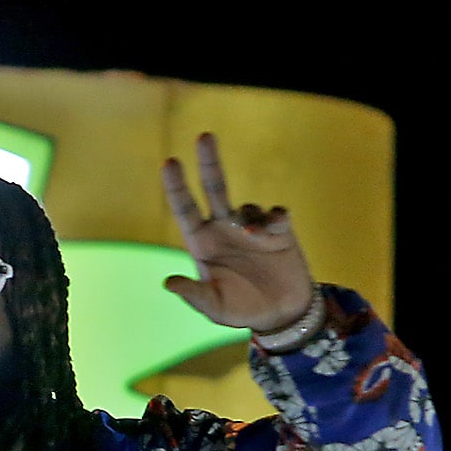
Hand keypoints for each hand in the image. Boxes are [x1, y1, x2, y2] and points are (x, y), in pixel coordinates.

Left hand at [159, 132, 316, 333]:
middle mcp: (224, 230)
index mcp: (203, 244)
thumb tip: (168, 282)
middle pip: (215, 188)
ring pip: (249, 206)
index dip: (177, 187)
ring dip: (251, 218)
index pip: (185, 210)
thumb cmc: (242, 310)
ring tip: (254, 237)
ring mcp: (252, 228)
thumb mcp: (215, 308)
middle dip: (209, 162)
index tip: (169, 162)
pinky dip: (273, 219)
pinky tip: (274, 231)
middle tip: (203, 136)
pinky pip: (275, 215)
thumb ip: (194, 295)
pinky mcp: (279, 232)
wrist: (281, 315)